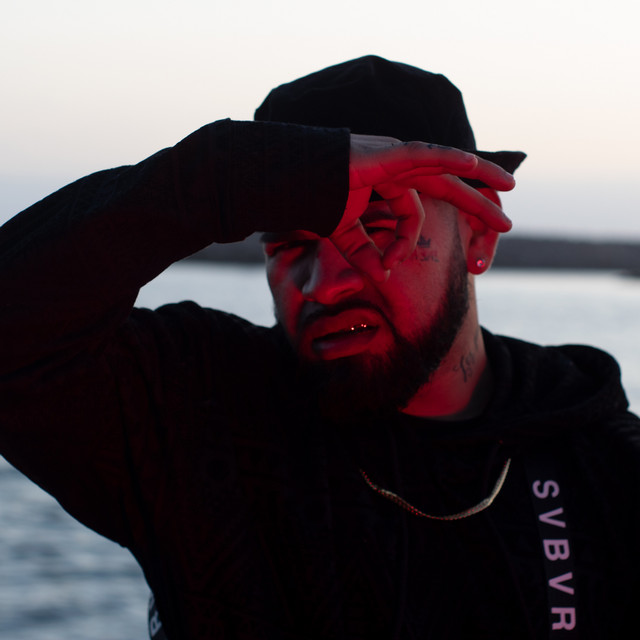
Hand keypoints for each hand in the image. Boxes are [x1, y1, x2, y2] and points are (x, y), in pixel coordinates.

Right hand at [333, 135, 515, 280]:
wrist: (291, 181)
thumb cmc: (315, 201)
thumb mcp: (345, 236)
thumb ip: (365, 254)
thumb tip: (385, 275)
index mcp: (389, 184)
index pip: (412, 214)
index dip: (404, 243)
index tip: (388, 265)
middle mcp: (397, 168)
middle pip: (447, 184)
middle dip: (477, 202)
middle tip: (505, 222)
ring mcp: (393, 157)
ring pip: (446, 165)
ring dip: (481, 174)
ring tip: (510, 186)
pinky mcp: (385, 154)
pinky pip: (422, 155)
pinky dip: (447, 158)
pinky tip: (472, 164)